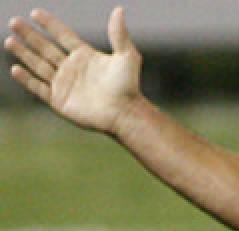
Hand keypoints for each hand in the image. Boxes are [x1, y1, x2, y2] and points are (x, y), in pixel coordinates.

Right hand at [5, 7, 142, 134]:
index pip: (63, 35)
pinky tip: (15, 69)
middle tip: (14, 22)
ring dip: (24, 53)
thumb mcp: (127, 56)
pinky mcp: (59, 101)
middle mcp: (72, 68)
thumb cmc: (129, 86)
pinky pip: (38, 88)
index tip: (34, 13)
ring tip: (9, 41)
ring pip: (38, 65)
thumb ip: (119, 34)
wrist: (125, 113)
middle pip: (45, 48)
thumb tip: (119, 10)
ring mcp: (64, 84)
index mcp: (85, 56)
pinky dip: (27, 79)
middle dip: (30, 36)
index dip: (49, 24)